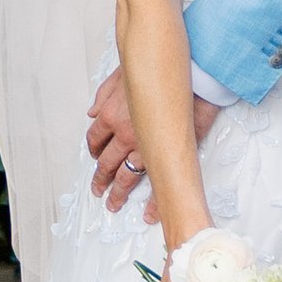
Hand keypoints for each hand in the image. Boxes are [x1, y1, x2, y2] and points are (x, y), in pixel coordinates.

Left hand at [85, 69, 216, 210]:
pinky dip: (153, 201)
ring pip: (126, 177)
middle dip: (101, 180)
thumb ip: (104, 94)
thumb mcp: (123, 74)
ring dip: (119, 194)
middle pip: (107, 163)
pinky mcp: (168, 152)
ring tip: (114, 204)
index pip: (95, 139)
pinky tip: (148, 214)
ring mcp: (145, 146)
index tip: (96, 158)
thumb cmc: (158, 66)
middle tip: (99, 192)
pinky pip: (156, 182)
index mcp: (110, 114)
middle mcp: (124, 133)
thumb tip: (91, 113)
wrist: (190, 68)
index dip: (94, 151)